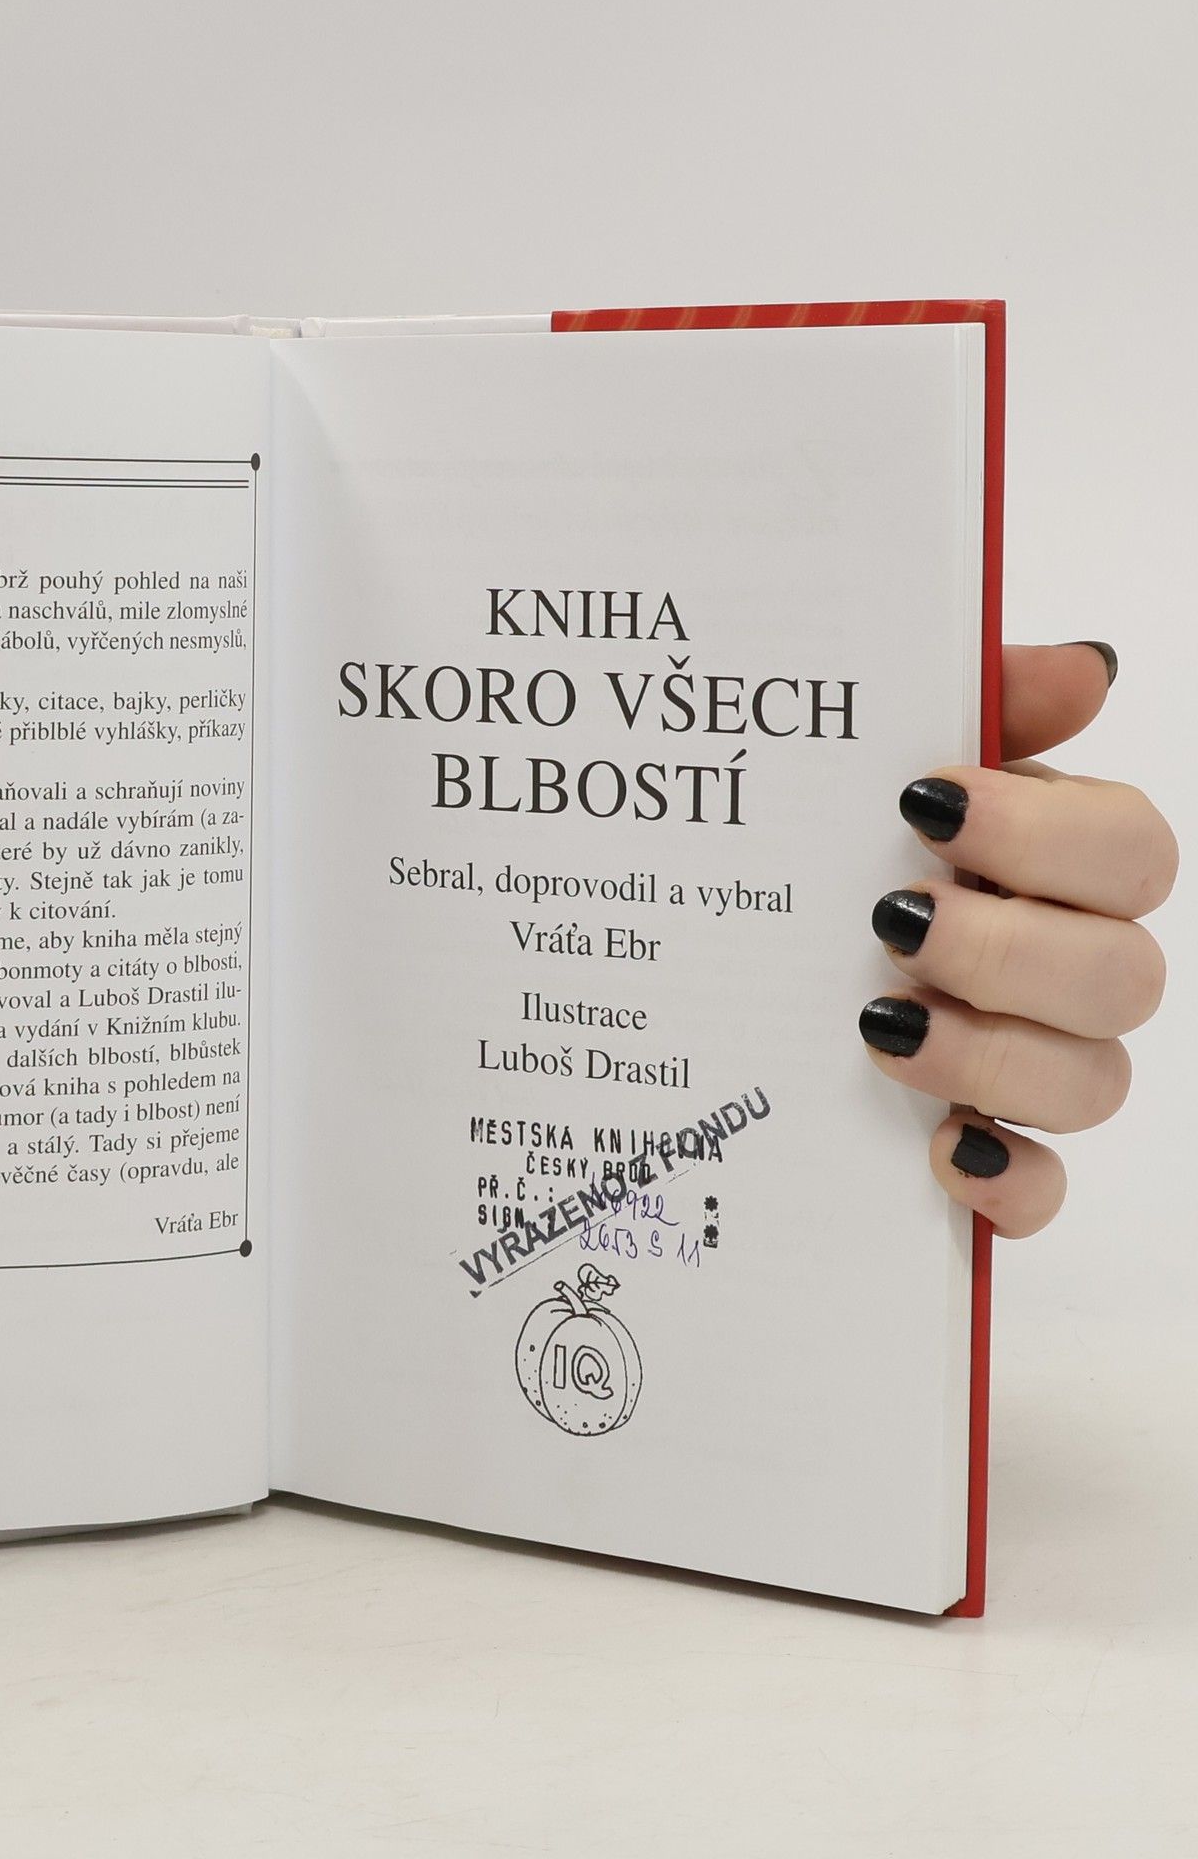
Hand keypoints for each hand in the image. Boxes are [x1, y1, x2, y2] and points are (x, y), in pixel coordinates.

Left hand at [860, 643, 1175, 1235]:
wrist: (727, 954)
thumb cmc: (833, 845)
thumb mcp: (878, 763)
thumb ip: (982, 706)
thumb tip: (1086, 667)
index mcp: (1058, 867)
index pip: (1131, 851)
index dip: (1045, 832)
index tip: (920, 804)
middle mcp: (1070, 968)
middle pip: (1124, 975)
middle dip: (1009, 948)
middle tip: (890, 920)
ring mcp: (1037, 1067)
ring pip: (1094, 1083)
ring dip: (992, 1055)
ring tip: (875, 1024)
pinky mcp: (988, 1154)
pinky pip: (1040, 1191)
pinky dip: (1006, 1182)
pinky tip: (941, 1152)